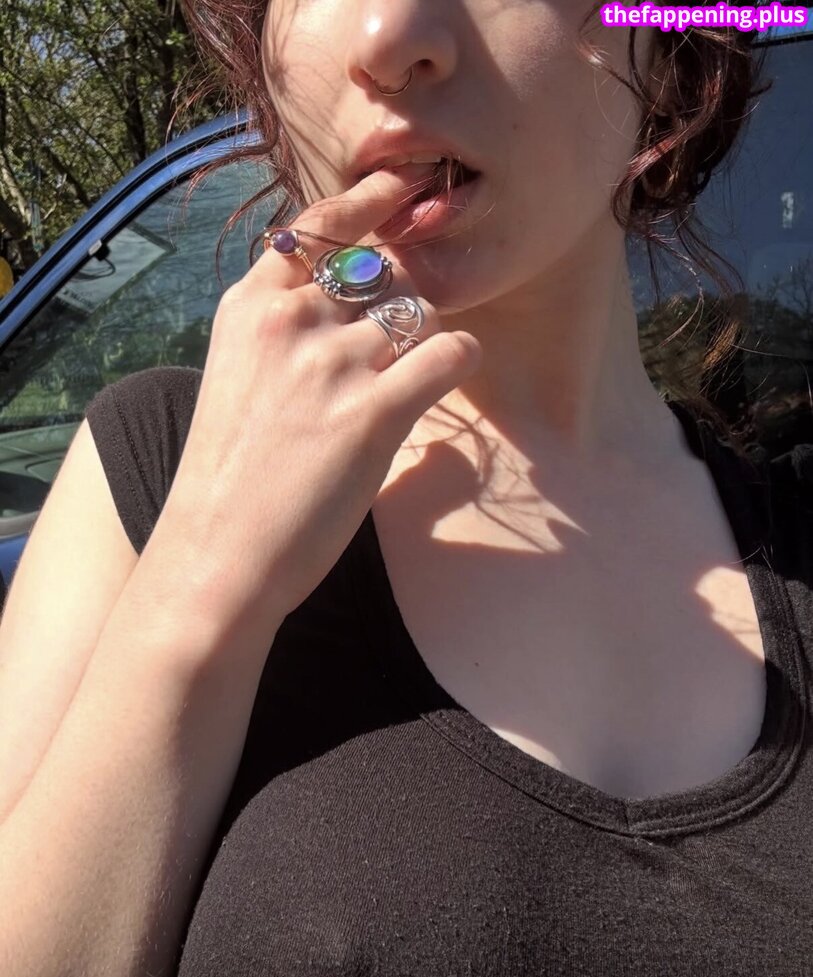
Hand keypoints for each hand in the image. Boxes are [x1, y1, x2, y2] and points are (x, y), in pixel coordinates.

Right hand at [164, 166, 482, 636]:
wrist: (218, 552)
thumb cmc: (227, 478)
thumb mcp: (235, 381)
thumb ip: (278, 336)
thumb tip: (342, 315)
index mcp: (250, 307)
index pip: (317, 227)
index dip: (367, 201)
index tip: (401, 185)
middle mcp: (291, 319)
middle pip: (382, 269)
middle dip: (406, 291)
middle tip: (409, 329)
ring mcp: (332, 362)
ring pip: (418, 311)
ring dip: (425, 338)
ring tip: (411, 376)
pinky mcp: (374, 410)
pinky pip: (448, 354)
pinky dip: (458, 360)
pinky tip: (446, 377)